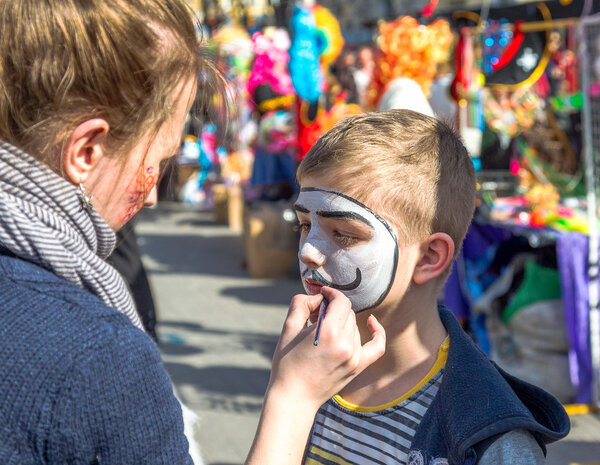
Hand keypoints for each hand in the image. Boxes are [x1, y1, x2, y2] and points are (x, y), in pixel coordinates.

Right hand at [245, 287, 384, 464]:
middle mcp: (346, 344)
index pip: (341, 302)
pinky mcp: (358, 367)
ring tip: (324, 329)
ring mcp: (355, 357)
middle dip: (333, 308)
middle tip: (316, 314)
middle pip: (347, 313)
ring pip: (355, 326)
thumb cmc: (287, 363)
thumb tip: (318, 297)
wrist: (294, 398)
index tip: (322, 293)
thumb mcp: (288, 328)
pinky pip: (377, 346)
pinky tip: (371, 321)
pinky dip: (377, 332)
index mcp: (329, 333)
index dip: (331, 293)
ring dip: (342, 322)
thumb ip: (302, 304)